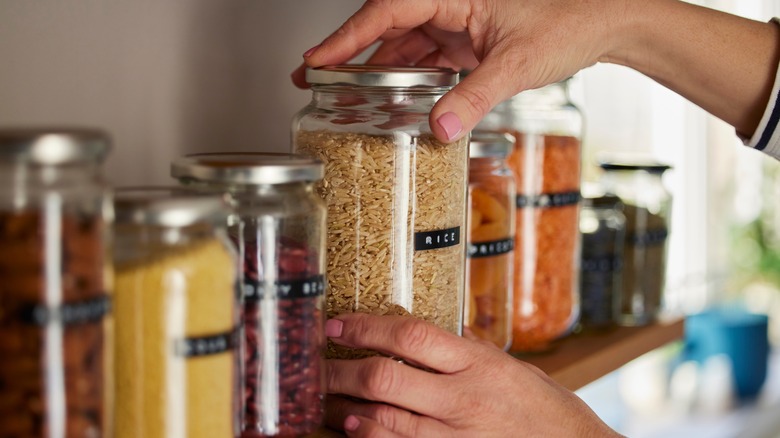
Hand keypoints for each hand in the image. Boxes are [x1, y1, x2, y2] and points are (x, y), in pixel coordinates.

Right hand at [291, 0, 622, 142]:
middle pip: (385, 25)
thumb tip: (438, 127)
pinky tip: (389, 96)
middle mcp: (450, 2)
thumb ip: (474, 97)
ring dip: (374, 68)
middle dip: (349, 52)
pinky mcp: (464, 39)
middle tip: (313, 76)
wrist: (603, 22)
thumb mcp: (515, 65)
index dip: (347, 35)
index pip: (388, 10)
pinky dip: (405, 77)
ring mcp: (456, 21)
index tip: (317, 57)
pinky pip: (423, 56)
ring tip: (343, 92)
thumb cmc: (569, 22)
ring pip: (402, 43)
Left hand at [323, 313, 620, 436]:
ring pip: (384, 418)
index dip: (366, 327)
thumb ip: (463, 353)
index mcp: (477, 362)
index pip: (409, 335)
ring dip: (345, 406)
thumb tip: (419, 337)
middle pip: (385, 377)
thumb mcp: (508, 366)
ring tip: (322, 397)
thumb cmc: (545, 407)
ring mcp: (456, 435)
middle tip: (314, 365)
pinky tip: (353, 428)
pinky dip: (370, 436)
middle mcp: (463, 397)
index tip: (336, 325)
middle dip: (340, 370)